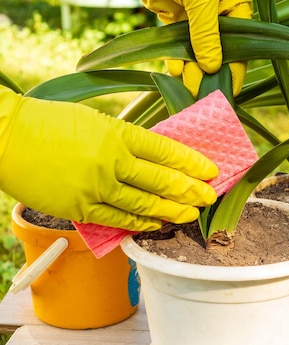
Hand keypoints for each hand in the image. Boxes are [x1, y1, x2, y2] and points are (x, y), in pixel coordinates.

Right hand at [0, 89, 217, 230]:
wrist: (7, 137)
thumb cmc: (50, 122)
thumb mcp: (96, 120)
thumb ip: (126, 139)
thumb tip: (155, 156)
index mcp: (119, 134)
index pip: (167, 150)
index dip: (192, 162)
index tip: (211, 170)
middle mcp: (113, 161)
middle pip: (162, 180)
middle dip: (191, 190)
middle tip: (210, 196)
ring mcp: (96, 187)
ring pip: (144, 204)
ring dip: (172, 211)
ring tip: (191, 214)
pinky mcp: (80, 207)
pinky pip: (117, 219)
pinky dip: (139, 224)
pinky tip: (155, 225)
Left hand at [59, 0, 252, 96]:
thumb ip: (207, 34)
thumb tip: (212, 68)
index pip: (241, 40)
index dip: (235, 66)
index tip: (228, 91)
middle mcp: (221, 8)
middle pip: (220, 48)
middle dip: (212, 71)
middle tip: (204, 96)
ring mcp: (197, 14)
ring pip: (199, 49)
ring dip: (193, 69)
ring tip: (188, 91)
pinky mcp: (176, 17)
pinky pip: (180, 44)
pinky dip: (177, 59)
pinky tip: (176, 74)